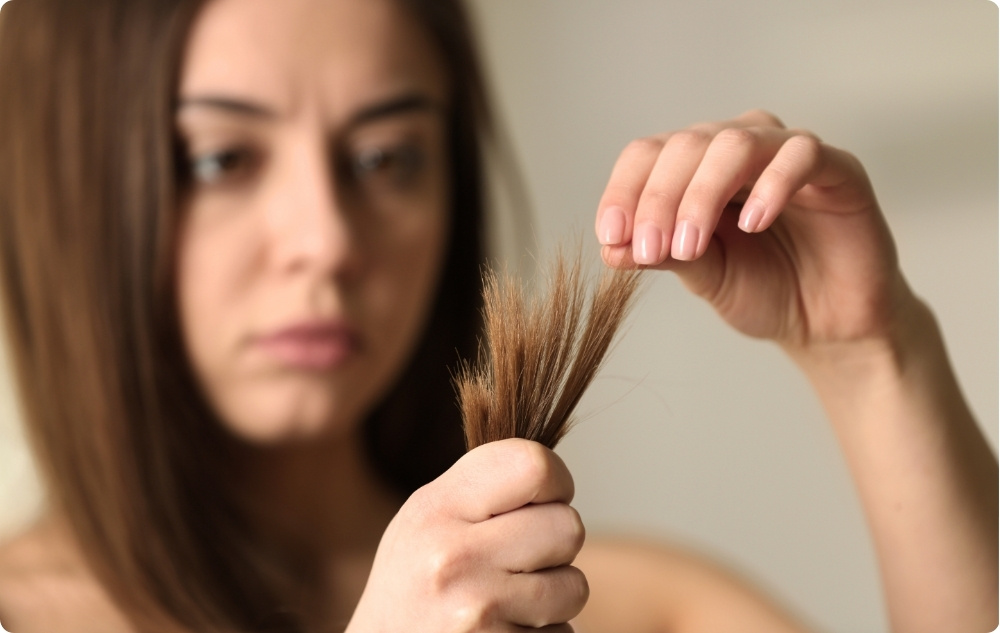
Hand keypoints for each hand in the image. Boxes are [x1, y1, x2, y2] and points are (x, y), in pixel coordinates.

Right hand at [347, 439, 587, 631]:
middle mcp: (454, 556)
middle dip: (557, 545)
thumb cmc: (414, 583)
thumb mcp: (427, 518)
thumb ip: (484, 490)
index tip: (546, 499)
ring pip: (574, 586)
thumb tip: (552, 473)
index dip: (557, 481)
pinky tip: (503, 631)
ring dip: (555, 596)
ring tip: (510, 599)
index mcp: (437, 508)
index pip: (534, 465)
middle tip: (522, 559)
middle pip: (568, 526)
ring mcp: (477, 610)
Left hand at [595, 109, 915, 354]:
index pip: (648, 154)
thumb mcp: (702, 275)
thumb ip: (661, 254)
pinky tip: (753, 224)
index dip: (624, 190)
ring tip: (691, 245)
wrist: (827, 325)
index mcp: (696, 168)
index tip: (611, 235)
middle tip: (652, 250)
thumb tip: (610, 247)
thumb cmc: (765, 290)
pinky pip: (801, 155)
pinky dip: (771, 185)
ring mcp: (786, 153)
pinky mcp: (836, 168)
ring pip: (734, 143)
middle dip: (659, 199)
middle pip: (685, 145)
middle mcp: (737, 149)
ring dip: (702, 195)